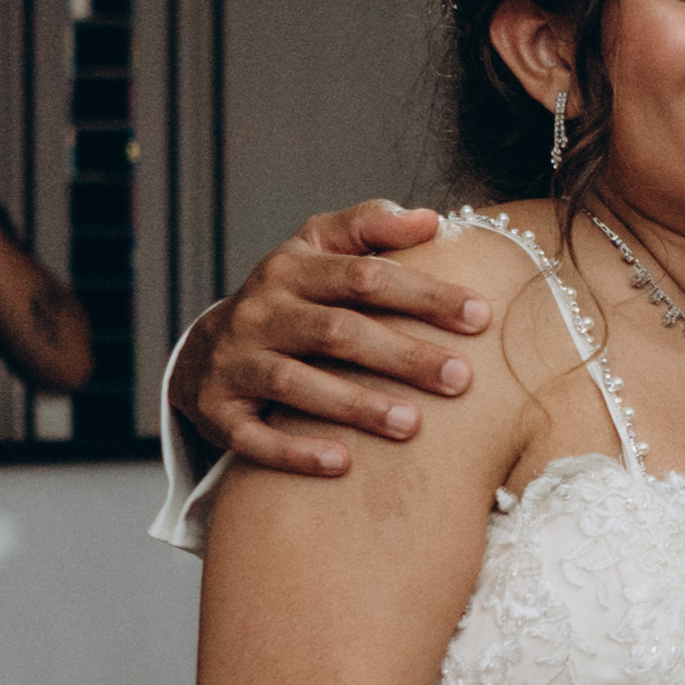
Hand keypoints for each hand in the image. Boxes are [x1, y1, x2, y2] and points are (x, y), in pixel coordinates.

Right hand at [179, 203, 497, 477]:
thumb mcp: (316, 250)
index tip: (481, 316)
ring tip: (412, 424)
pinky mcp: (217, 412)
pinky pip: (253, 437)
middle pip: (336, 331)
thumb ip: (370, 227)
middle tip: (461, 379)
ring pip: (295, 384)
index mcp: (291, 269)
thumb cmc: (287, 299)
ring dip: (356, 405)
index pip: (364, 276)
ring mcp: (234, 363)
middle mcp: (260, 312)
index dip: (424, 294)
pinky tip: (342, 464)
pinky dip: (295, 451)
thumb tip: (432, 220)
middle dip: (402, 355)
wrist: (203, 352)